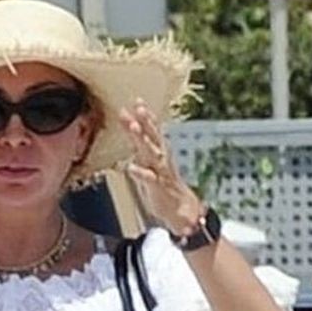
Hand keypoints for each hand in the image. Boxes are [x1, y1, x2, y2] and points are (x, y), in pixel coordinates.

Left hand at [120, 100, 204, 239]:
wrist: (182, 210)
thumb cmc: (162, 185)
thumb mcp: (150, 162)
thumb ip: (140, 144)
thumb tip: (130, 125)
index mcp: (159, 152)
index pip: (152, 130)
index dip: (145, 116)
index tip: (138, 100)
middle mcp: (161, 159)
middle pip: (152, 137)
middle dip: (145, 122)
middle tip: (138, 107)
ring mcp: (161, 173)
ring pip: (151, 153)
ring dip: (142, 140)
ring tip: (133, 127)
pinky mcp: (159, 188)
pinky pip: (149, 179)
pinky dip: (140, 173)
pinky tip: (130, 167)